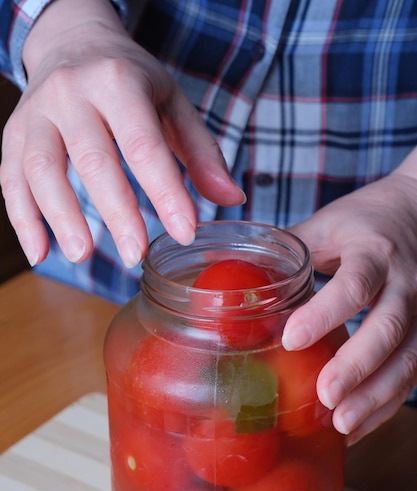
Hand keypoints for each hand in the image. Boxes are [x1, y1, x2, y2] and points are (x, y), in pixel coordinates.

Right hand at [0, 0, 244, 266]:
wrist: (72, 43)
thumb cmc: (129, 80)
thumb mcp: (172, 104)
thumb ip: (201, 153)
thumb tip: (232, 198)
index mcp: (119, 82)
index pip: (143, 144)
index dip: (165, 191)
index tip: (184, 231)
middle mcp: (72, 92)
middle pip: (92, 159)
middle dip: (116, 212)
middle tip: (136, 254)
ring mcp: (37, 113)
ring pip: (42, 169)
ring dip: (62, 217)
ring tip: (83, 257)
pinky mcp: (14, 133)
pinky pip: (10, 179)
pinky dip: (23, 219)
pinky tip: (40, 253)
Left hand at [284, 166, 416, 443]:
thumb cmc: (365, 220)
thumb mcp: (327, 226)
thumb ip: (287, 249)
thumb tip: (227, 269)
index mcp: (373, 253)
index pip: (354, 285)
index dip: (325, 313)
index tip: (291, 339)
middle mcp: (404, 283)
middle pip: (388, 329)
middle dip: (357, 366)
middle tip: (325, 396)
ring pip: (407, 359)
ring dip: (375, 396)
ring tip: (342, 425)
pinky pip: (411, 374)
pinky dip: (385, 404)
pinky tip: (358, 426)